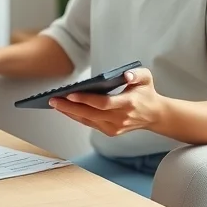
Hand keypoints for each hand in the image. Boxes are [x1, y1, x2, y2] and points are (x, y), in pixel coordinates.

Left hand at [48, 67, 165, 136]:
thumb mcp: (146, 77)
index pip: (103, 103)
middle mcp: (120, 118)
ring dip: (70, 112)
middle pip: (90, 114)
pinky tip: (65, 109)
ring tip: (54, 103)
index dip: (85, 99)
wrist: (154, 114)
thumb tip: (125, 75)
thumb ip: (137, 74)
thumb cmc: (147, 92)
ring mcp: (115, 127)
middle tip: (53, 99)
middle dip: (70, 107)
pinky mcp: (111, 132)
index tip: (70, 93)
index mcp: (129, 104)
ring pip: (88, 120)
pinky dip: (76, 116)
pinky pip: (90, 124)